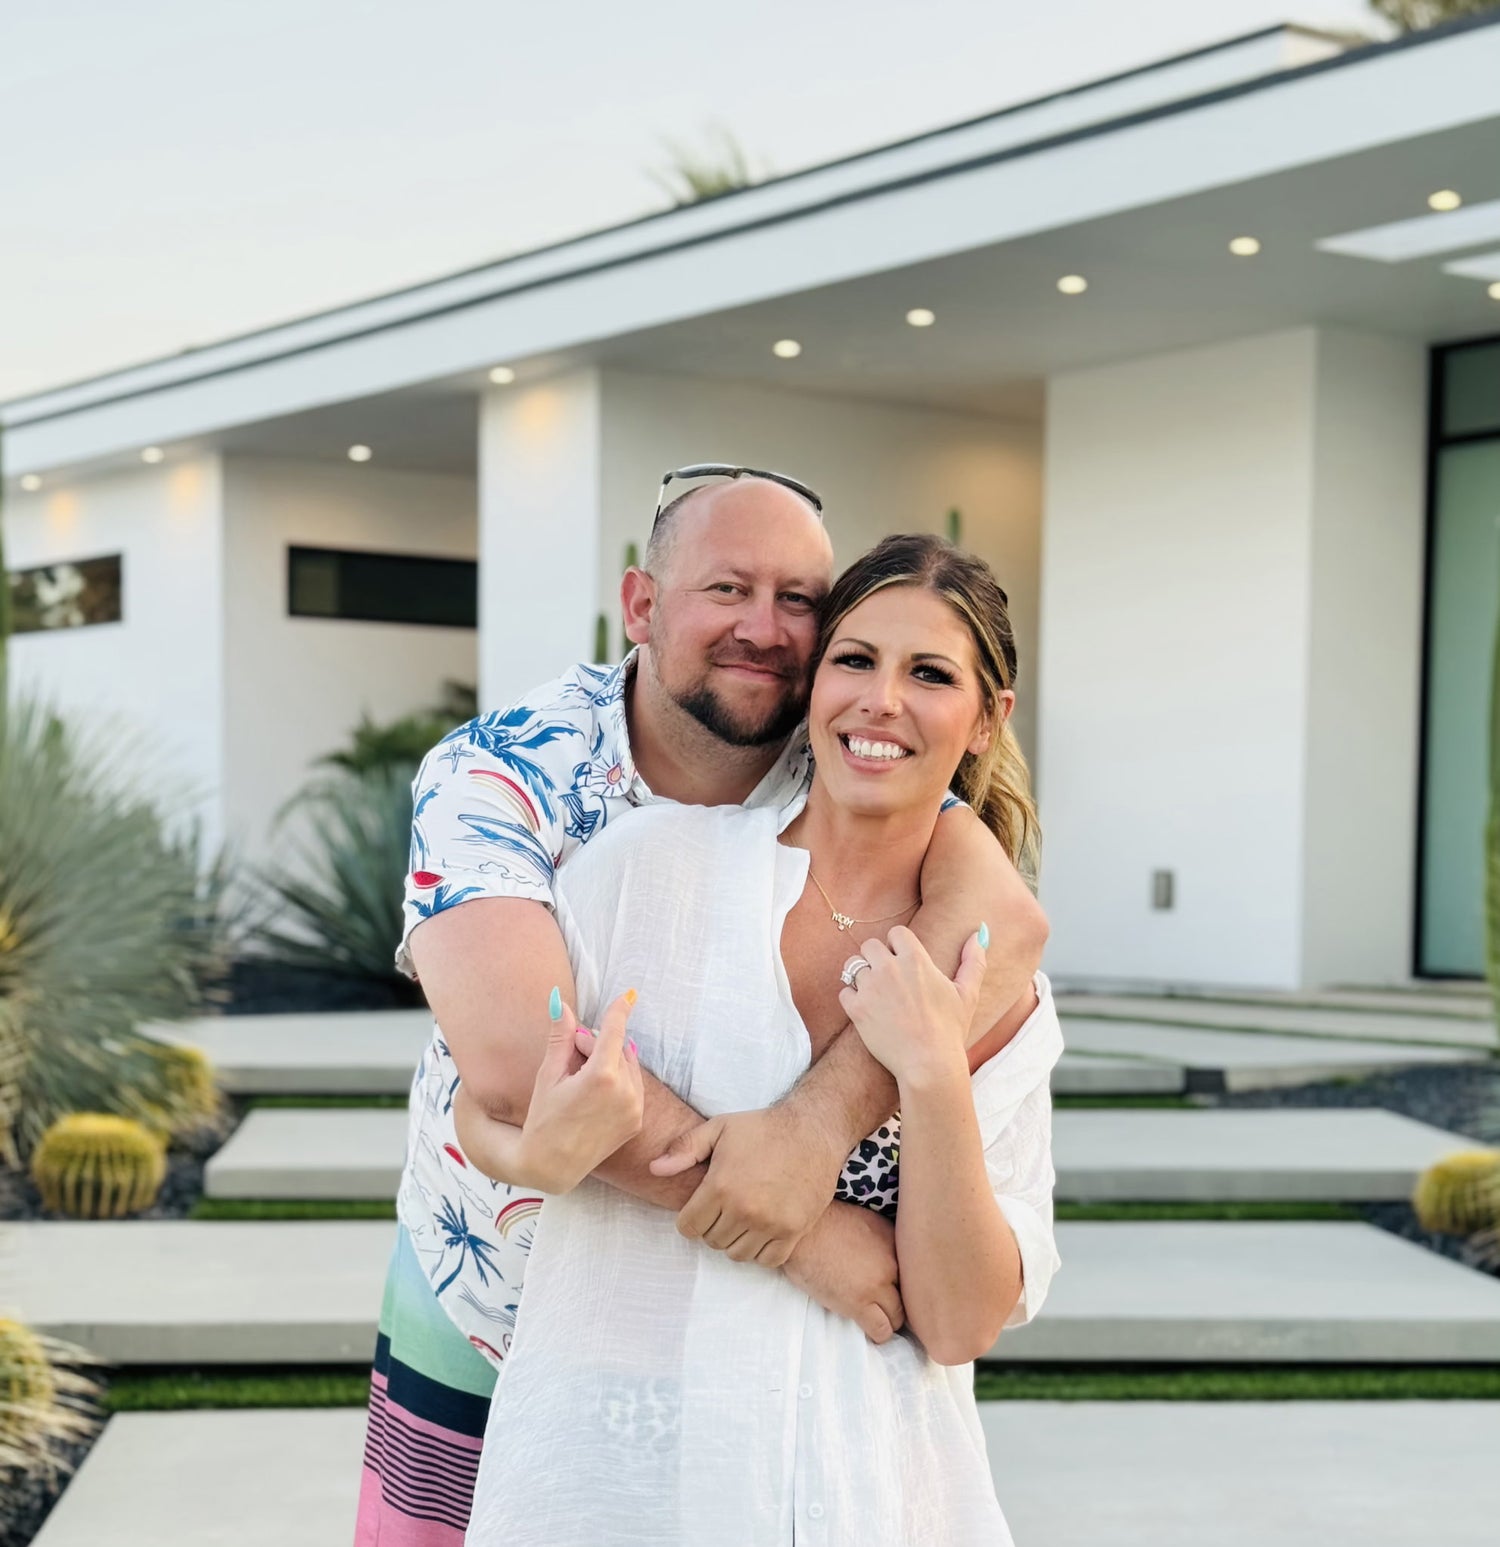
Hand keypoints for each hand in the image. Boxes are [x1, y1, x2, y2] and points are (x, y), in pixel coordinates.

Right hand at [515, 990, 644, 1191]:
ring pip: (628, 1067)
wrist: (551, 1165)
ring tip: (581, 1075)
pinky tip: (595, 1092)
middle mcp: (625, 1091)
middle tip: (574, 1051)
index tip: (628, 995)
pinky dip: (619, 1081)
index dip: (619, 1010)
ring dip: (610, 1062)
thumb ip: (560, 1037)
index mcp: (601, 1076)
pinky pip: (633, 1088)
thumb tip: (560, 1002)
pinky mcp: (637, 1121)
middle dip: (599, 1043)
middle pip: (618, 1049)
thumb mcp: (548, 1075)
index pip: (614, 1031)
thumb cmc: (543, 1118)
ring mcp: (634, 1108)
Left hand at [650, 1105, 847, 1267]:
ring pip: (737, 1253)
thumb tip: (654, 1169)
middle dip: (713, 1226)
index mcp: (721, 1186)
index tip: (701, 1206)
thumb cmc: (762, 1128)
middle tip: (725, 1206)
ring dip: (735, 1239)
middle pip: (712, 1241)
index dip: (691, 1218)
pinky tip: (762, 1228)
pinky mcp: (793, 1231)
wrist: (813, 1131)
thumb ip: (685, 1149)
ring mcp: (770, 1224)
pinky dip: (761, 1250)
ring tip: (743, 1216)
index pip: (688, 1227)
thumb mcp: (719, 1128)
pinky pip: (767, 1259)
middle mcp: (744, 1210)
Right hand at [784, 1201, 904, 1343]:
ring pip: (898, 1317)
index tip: (896, 1289)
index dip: (903, 1283)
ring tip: (877, 1317)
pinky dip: (879, 1334)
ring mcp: (877, 1284)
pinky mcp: (859, 1303)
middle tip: (886, 1305)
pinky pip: (882, 1330)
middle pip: (910, 1297)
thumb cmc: (824, 1223)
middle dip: (898, 1302)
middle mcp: (892, 1262)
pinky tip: (870, 1329)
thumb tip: (889, 1261)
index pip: (915, 1273)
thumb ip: (883, 1240)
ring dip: (889, 1319)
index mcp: (894, 1239)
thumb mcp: (864, 1220)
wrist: (800, 1231)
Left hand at [839, 925, 985, 1088]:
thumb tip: (980, 932)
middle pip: (870, 945)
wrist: (929, 1064)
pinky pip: (844, 991)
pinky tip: (866, 1009)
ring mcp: (871, 988)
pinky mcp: (857, 1009)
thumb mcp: (967, 994)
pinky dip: (852, 998)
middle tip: (887, 978)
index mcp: (916, 959)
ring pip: (853, 966)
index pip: (896, 932)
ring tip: (876, 994)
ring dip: (862, 977)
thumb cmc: (950, 1030)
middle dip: (876, 957)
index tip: (902, 961)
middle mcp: (890, 968)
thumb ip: (973, 961)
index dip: (898, 945)